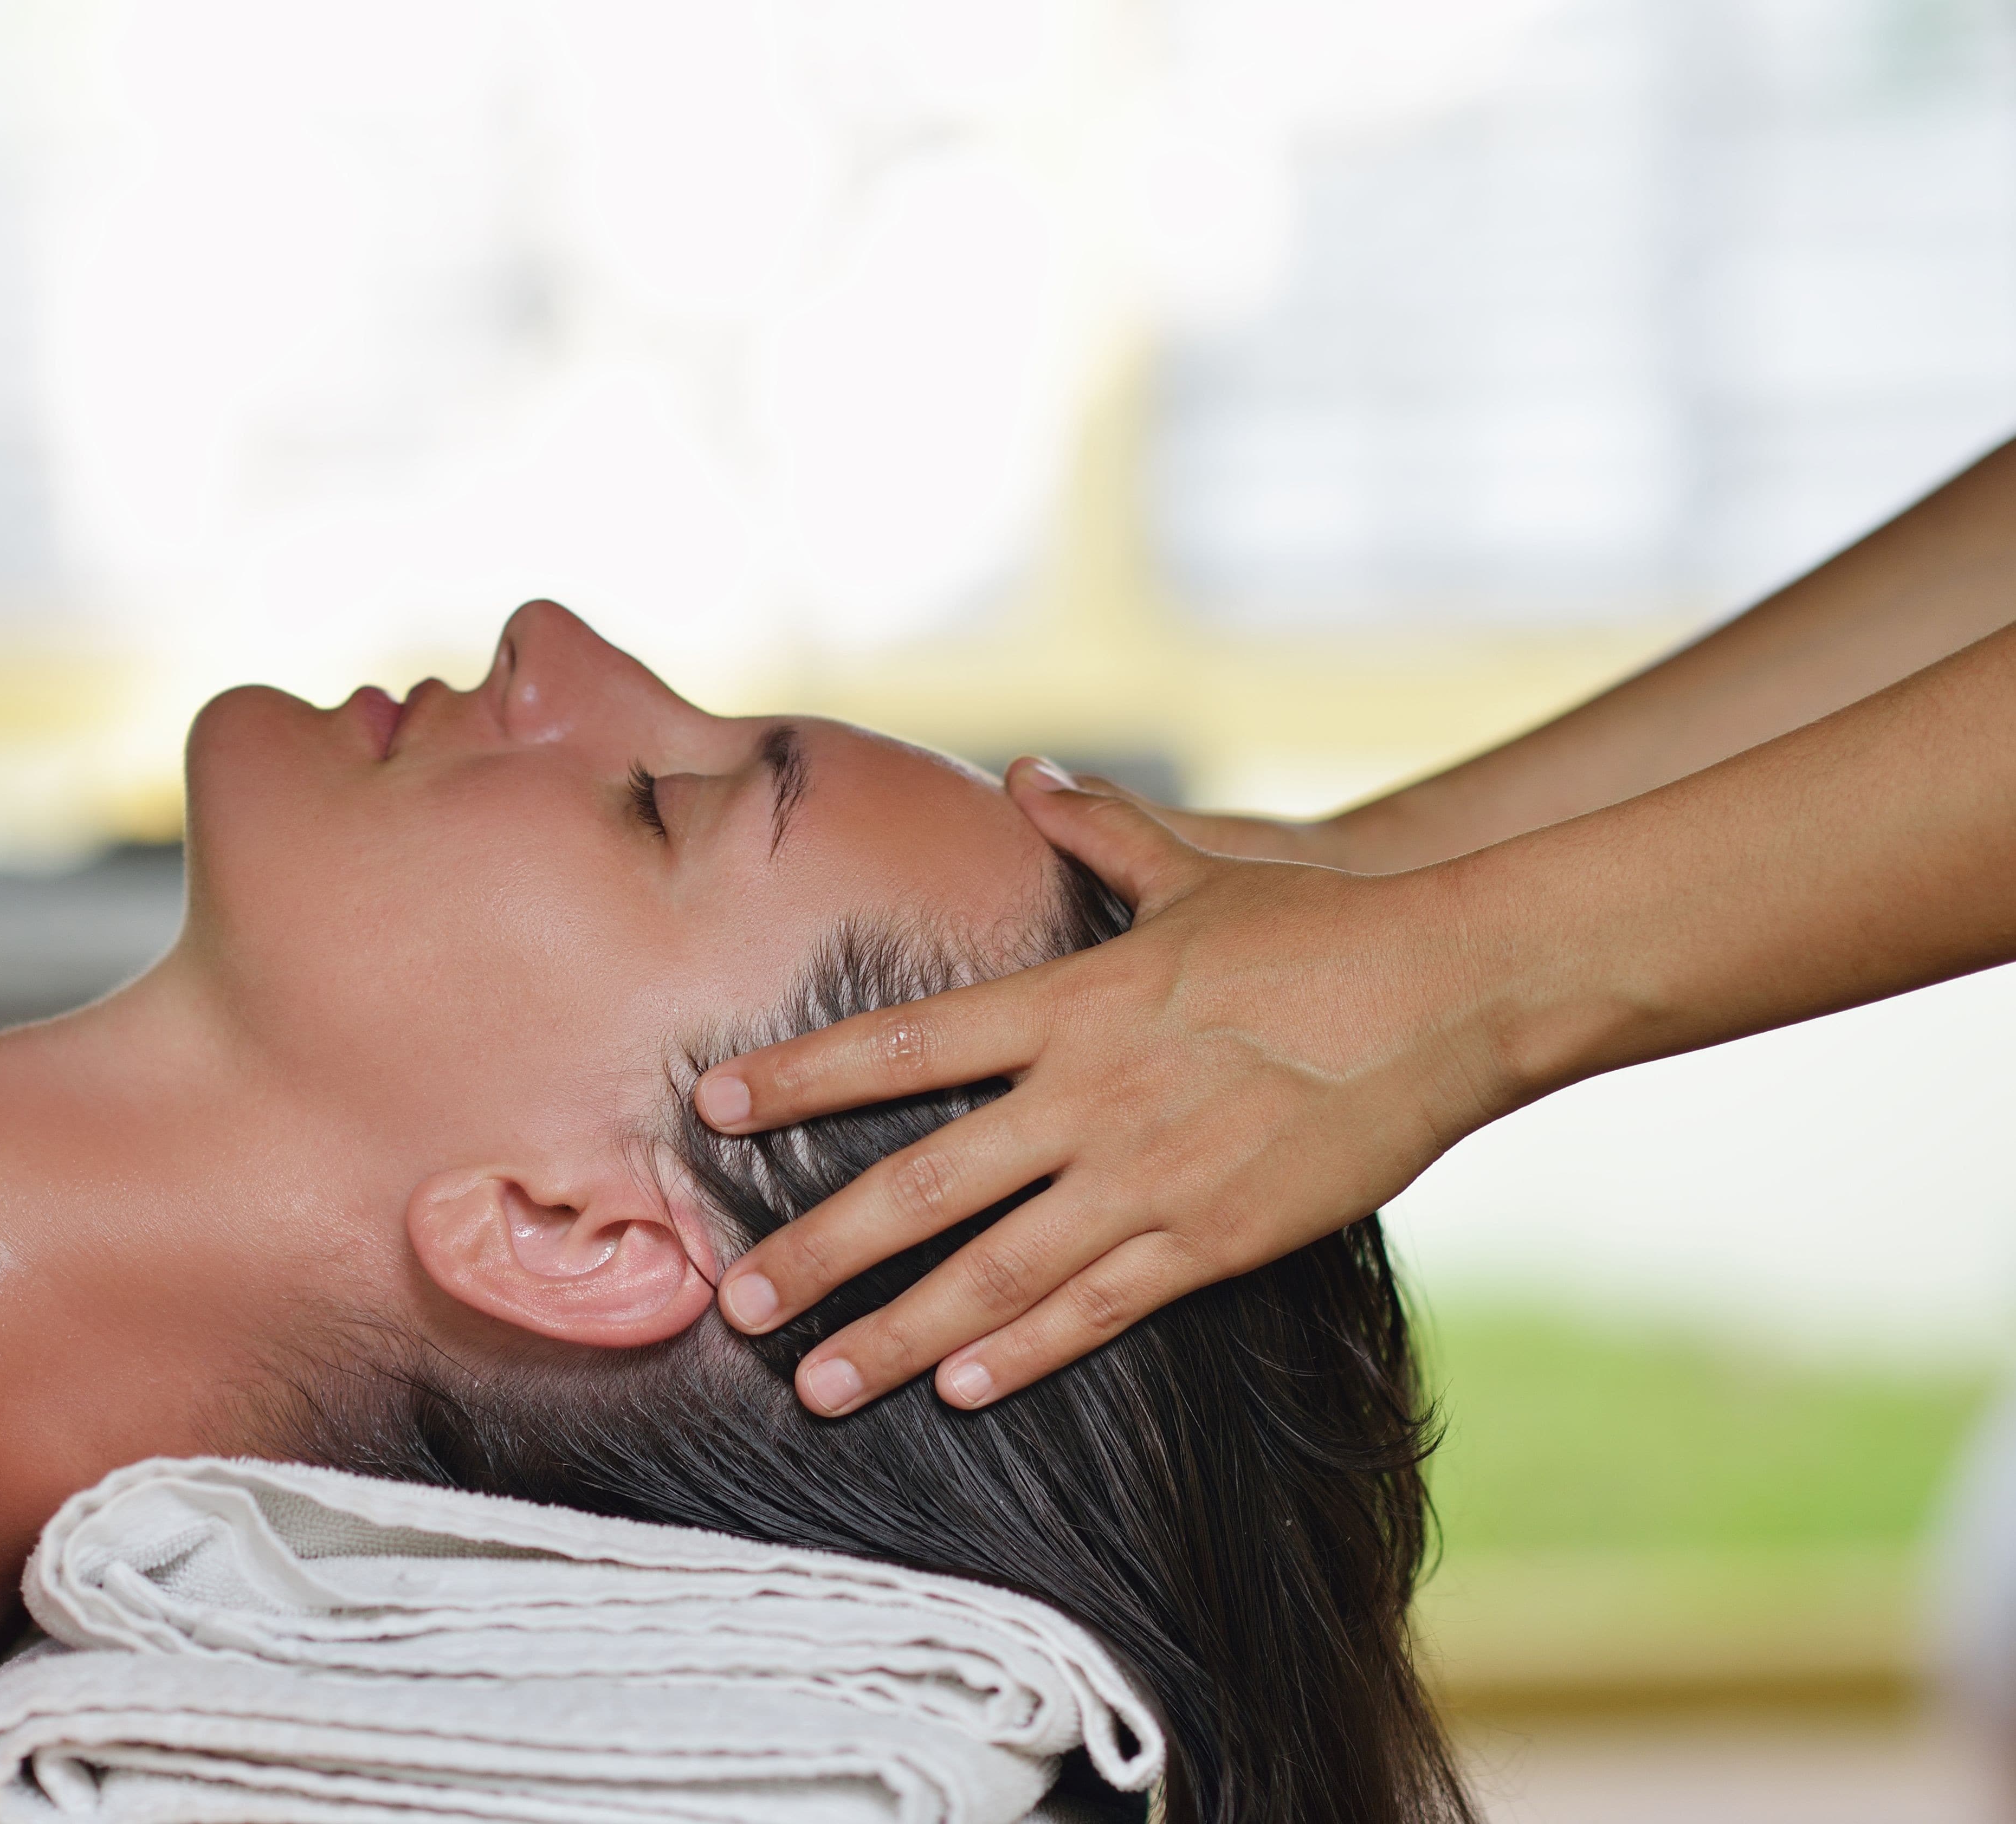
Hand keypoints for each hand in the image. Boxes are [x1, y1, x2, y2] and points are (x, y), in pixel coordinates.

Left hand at [694, 761, 1518, 1413]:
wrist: (1444, 990)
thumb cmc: (1315, 927)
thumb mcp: (1197, 868)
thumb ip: (1100, 831)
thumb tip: (1029, 772)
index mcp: (1069, 1004)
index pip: (902, 1045)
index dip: (802, 1078)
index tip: (715, 1108)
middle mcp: (1087, 1096)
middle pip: (920, 1185)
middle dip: (819, 1252)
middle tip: (735, 1307)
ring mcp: (1147, 1175)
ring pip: (993, 1272)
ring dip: (899, 1334)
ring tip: (822, 1385)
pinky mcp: (1214, 1237)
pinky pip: (1099, 1307)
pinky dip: (1025, 1351)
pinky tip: (959, 1386)